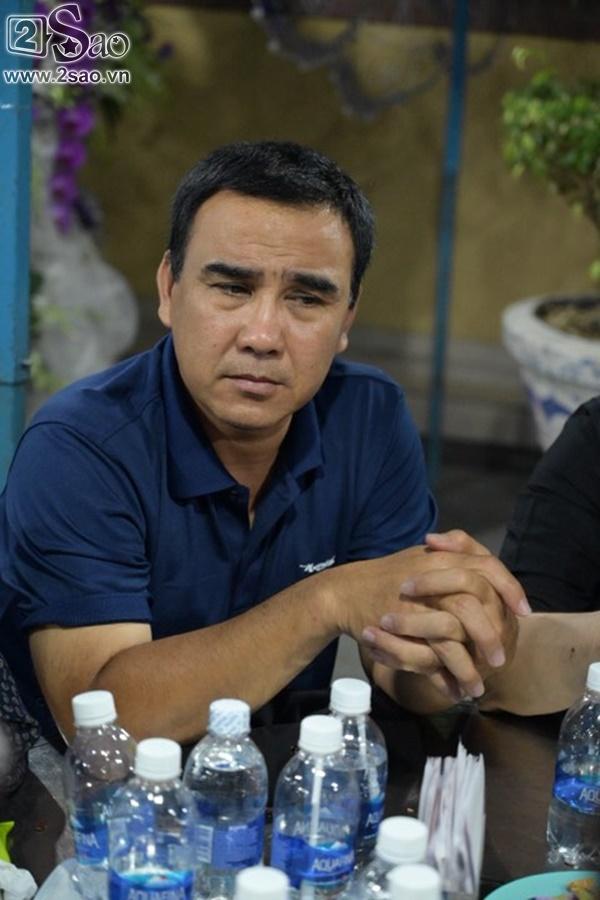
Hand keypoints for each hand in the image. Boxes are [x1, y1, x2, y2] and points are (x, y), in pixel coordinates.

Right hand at [320, 531, 524, 699]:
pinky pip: (430, 654)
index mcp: (441, 558)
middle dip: (491, 636)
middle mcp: (430, 576)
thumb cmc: (385, 577)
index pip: (487, 566)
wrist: (344, 591)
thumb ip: (453, 562)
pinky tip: (454, 689)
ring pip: (453, 635)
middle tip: (500, 660)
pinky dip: (445, 676)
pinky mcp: (400, 626)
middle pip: (473, 604)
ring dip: (468, 665)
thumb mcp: (421, 559)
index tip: (524, 611)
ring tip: (478, 686)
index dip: (510, 588)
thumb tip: (490, 583)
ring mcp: (414, 603)